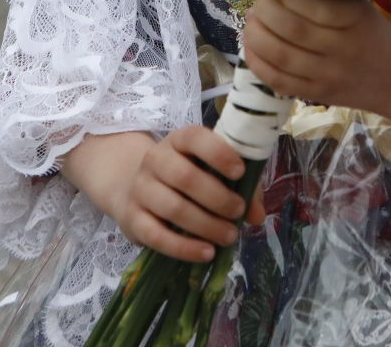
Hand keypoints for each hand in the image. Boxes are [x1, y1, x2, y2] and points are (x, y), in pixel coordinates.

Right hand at [111, 126, 266, 262]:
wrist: (134, 189)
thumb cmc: (185, 177)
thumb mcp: (211, 170)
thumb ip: (241, 187)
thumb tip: (258, 215)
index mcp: (179, 141)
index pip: (195, 138)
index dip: (218, 153)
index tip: (240, 172)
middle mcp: (156, 160)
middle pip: (185, 177)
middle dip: (217, 198)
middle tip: (238, 212)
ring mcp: (141, 190)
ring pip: (173, 208)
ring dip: (206, 225)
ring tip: (229, 236)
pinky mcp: (132, 220)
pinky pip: (157, 236)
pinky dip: (185, 248)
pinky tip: (207, 253)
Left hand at [241, 0, 390, 112]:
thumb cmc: (370, 32)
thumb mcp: (359, 7)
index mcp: (356, 19)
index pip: (316, 6)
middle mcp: (342, 49)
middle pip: (293, 29)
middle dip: (266, 10)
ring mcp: (328, 75)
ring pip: (281, 55)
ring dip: (256, 34)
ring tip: (252, 19)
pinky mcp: (315, 95)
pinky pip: (278, 80)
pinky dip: (257, 62)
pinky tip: (250, 46)